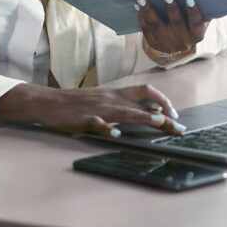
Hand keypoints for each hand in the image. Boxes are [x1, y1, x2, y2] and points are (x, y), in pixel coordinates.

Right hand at [0, 82, 185, 137]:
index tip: (174, 115)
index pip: (145, 91)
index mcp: (115, 93)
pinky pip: (97, 123)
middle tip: (178, 128)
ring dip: (143, 117)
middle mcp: (110, 98)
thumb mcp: (102, 100)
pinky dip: (107, 129)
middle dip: (163, 116)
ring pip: (125, 112)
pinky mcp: (83, 118)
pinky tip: (116, 135)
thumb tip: (150, 112)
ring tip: (160, 123)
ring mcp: (98, 108)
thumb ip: (123, 105)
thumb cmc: (75, 103)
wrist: (47, 102)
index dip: (163, 100)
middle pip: (142, 104)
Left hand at [135, 0, 208, 57]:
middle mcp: (183, 41)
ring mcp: (167, 43)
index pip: (196, 23)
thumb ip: (197, 8)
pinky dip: (142, 16)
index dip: (193, 11)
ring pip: (157, 26)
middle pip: (176, 23)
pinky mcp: (154, 43)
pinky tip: (138, 5)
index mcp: (196, 34)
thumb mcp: (195, 20)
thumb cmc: (187, 24)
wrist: (175, 44)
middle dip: (171, 8)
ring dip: (149, 10)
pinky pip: (146, 29)